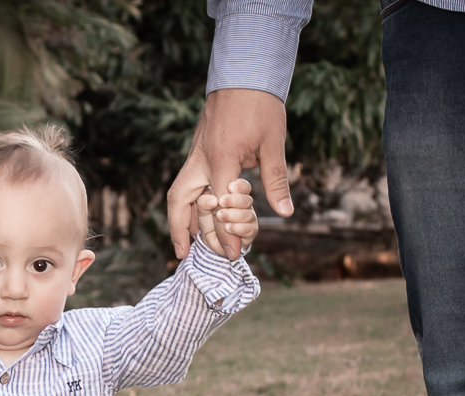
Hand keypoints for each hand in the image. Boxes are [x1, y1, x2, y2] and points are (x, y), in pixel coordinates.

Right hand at [168, 89, 291, 259]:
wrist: (244, 71)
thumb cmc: (260, 104)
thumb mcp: (274, 142)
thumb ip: (275, 179)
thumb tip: (285, 212)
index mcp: (221, 159)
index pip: (219, 206)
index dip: (226, 232)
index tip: (237, 252)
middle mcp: (201, 159)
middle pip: (181, 202)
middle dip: (181, 231)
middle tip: (185, 254)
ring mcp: (196, 154)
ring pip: (178, 193)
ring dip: (179, 220)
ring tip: (183, 244)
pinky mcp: (199, 151)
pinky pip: (186, 183)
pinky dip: (187, 203)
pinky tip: (194, 217)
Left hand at [194, 178, 258, 255]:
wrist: (210, 243)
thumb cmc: (208, 221)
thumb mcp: (202, 211)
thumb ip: (204, 203)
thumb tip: (212, 200)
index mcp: (236, 196)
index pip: (244, 187)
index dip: (240, 186)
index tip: (230, 187)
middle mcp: (245, 206)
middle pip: (247, 200)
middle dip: (234, 200)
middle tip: (221, 202)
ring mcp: (249, 219)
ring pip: (248, 215)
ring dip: (233, 215)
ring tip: (220, 216)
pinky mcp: (250, 233)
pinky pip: (250, 229)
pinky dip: (238, 228)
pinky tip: (227, 227)